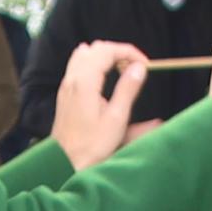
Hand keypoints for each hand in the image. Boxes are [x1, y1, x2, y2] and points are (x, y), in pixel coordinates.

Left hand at [53, 40, 151, 168]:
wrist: (65, 162)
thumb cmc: (92, 146)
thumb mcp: (116, 119)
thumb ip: (128, 89)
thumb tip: (139, 67)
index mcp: (85, 82)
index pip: (107, 50)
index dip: (129, 52)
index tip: (145, 65)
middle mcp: (73, 79)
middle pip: (96, 48)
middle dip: (119, 52)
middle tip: (136, 68)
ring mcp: (66, 85)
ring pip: (85, 54)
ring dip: (106, 56)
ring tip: (122, 70)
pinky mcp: (65, 93)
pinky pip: (78, 65)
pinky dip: (94, 63)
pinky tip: (105, 77)